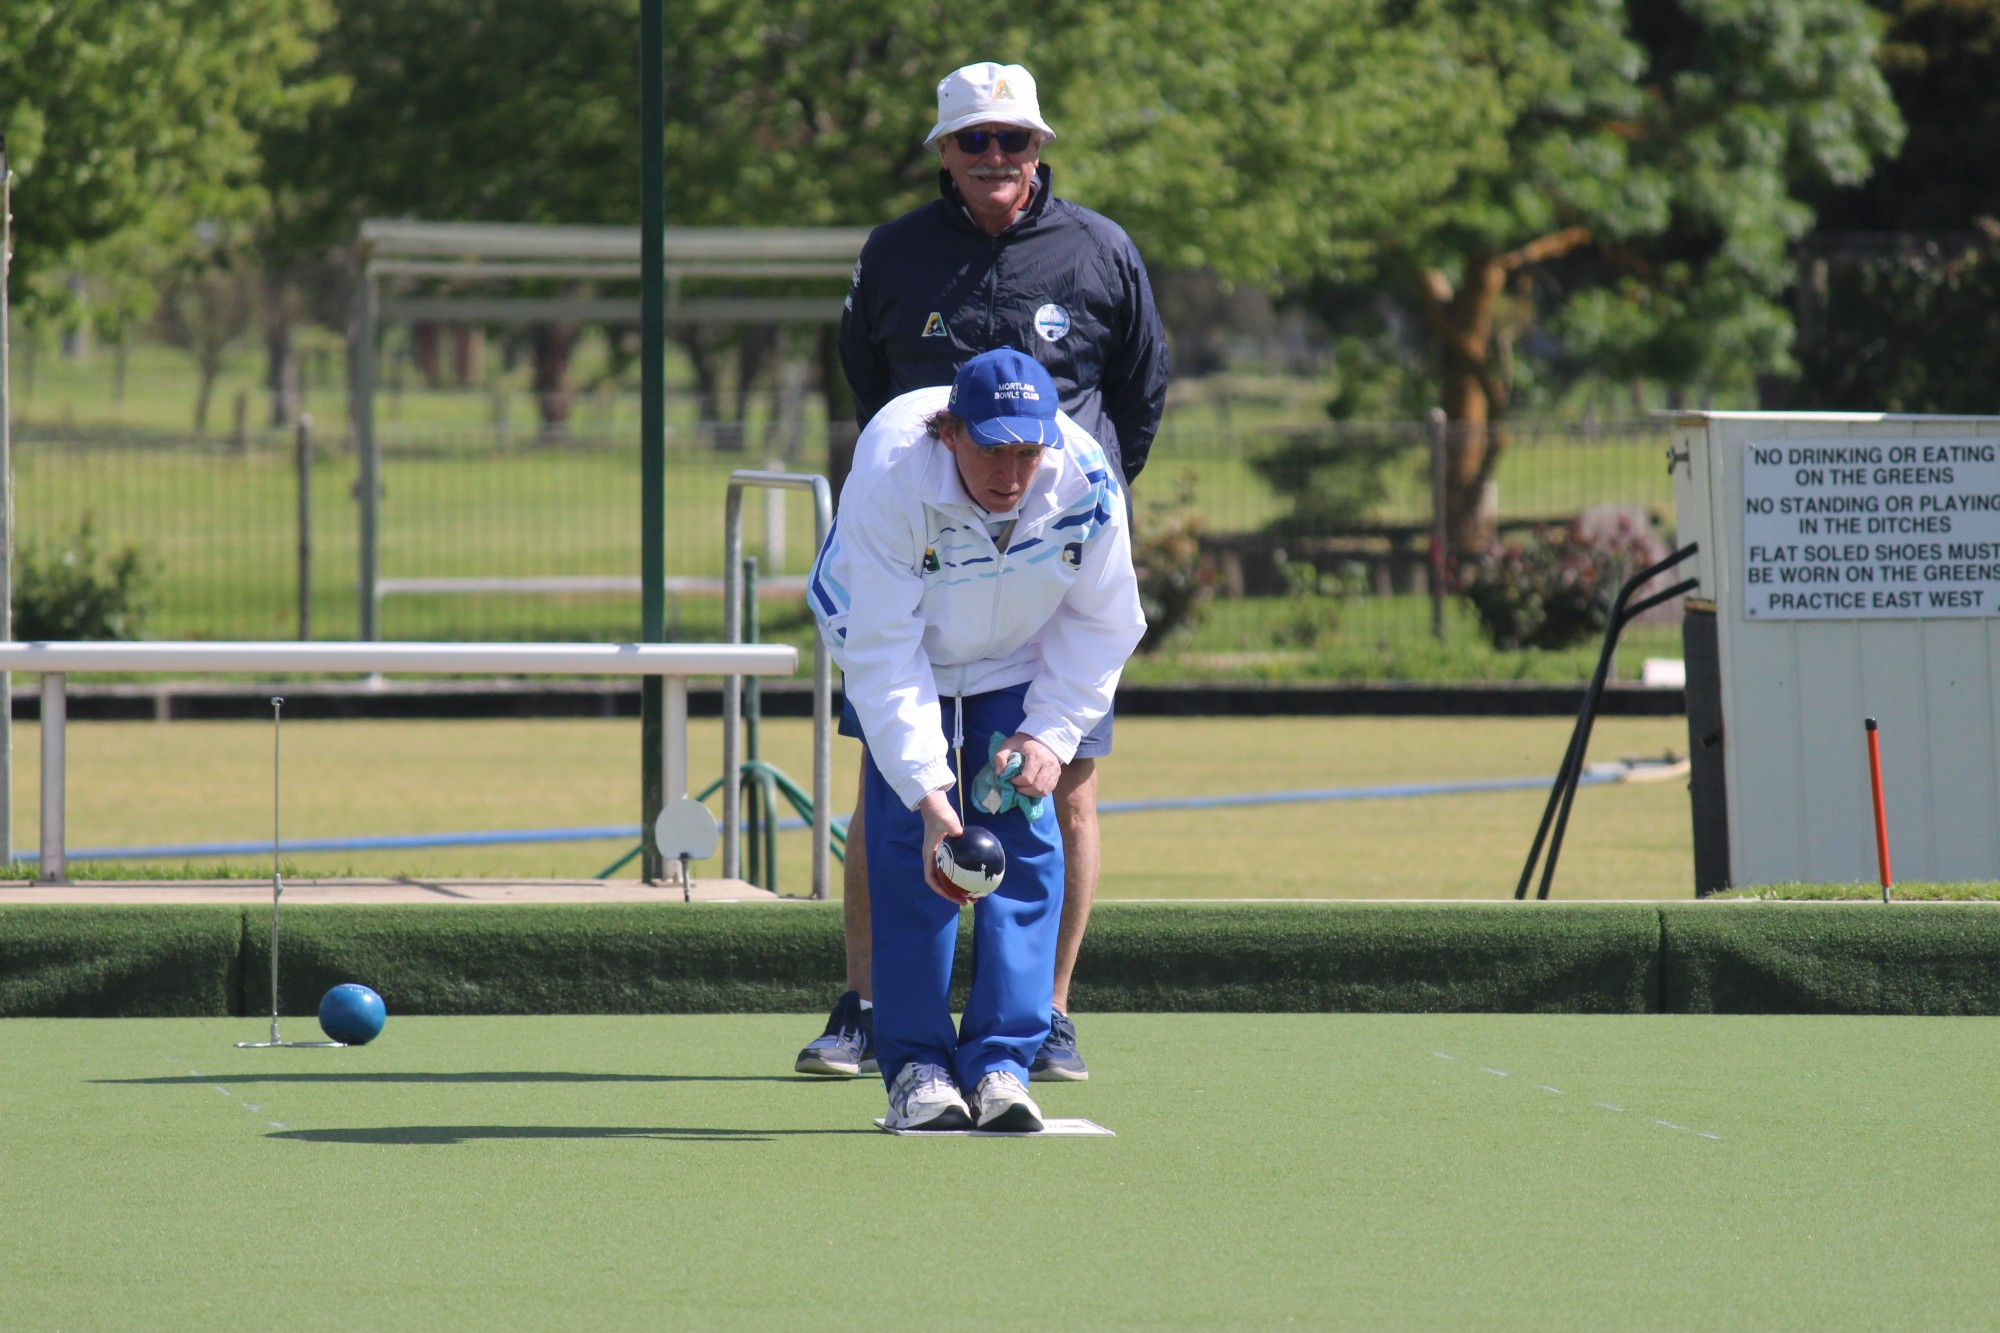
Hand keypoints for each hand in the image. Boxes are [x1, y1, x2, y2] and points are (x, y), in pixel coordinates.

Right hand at [916, 788, 970, 905]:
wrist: (936, 806)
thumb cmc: (939, 813)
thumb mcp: (945, 819)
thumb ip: (951, 826)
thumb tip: (960, 834)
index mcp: (930, 856)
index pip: (932, 879)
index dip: (941, 890)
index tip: (953, 897)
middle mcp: (935, 860)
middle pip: (942, 883)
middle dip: (953, 895)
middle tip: (969, 902)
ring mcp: (942, 857)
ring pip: (950, 878)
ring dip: (961, 888)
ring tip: (976, 895)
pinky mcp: (950, 853)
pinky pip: (958, 868)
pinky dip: (967, 874)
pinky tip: (980, 876)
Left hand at [994, 733, 1060, 798]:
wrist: (1039, 739)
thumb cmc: (1021, 743)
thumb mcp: (1008, 745)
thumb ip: (1000, 757)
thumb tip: (999, 773)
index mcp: (1036, 755)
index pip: (1027, 778)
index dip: (1016, 783)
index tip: (1011, 780)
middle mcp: (1048, 762)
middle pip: (1036, 787)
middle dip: (1023, 790)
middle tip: (1016, 787)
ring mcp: (1054, 769)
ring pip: (1043, 790)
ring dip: (1030, 793)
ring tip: (1023, 788)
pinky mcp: (1057, 774)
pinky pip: (1048, 790)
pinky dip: (1038, 793)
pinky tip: (1030, 789)